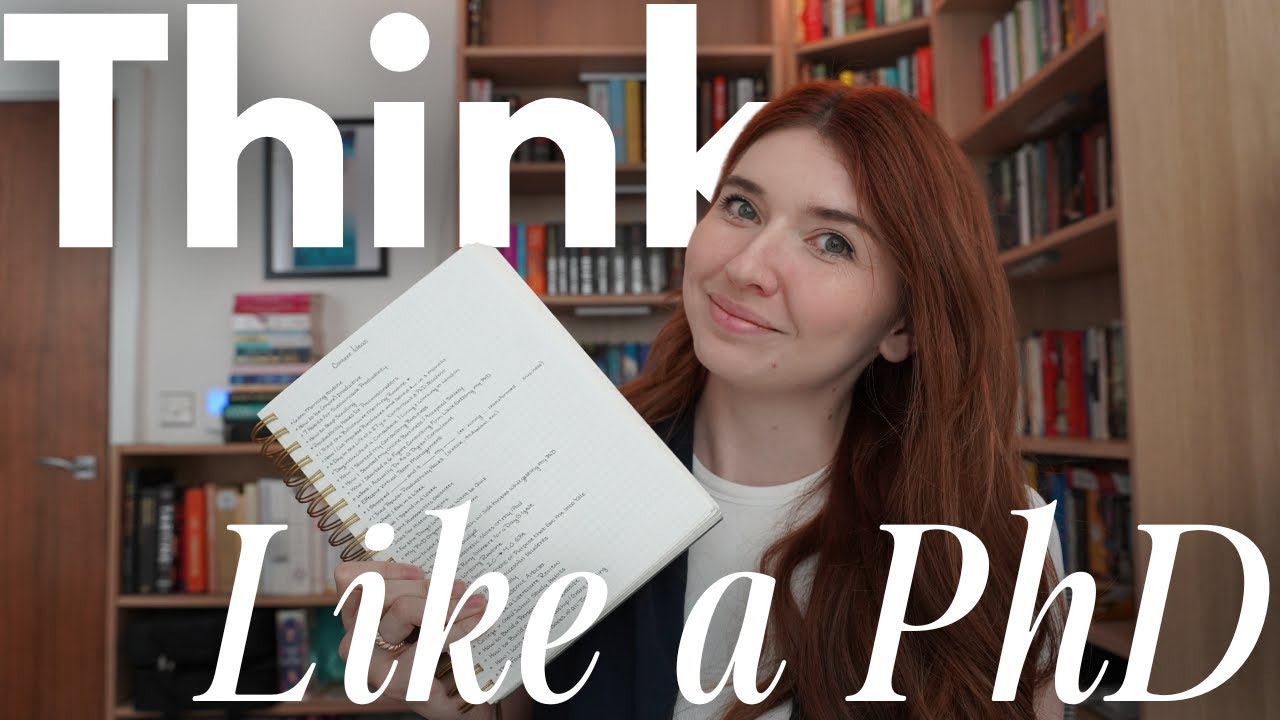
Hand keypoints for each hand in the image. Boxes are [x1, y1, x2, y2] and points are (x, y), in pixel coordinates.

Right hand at [334, 561, 494, 718]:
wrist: (460, 704)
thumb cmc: (441, 655)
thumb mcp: (425, 616)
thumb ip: (422, 590)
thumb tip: (446, 557)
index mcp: (357, 620)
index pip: (348, 578)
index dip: (383, 568)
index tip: (420, 572)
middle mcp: (355, 643)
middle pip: (379, 591)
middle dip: (428, 588)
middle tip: (464, 590)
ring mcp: (372, 665)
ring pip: (403, 609)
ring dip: (448, 604)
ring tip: (479, 605)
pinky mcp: (398, 683)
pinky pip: (429, 638)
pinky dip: (459, 628)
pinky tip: (478, 625)